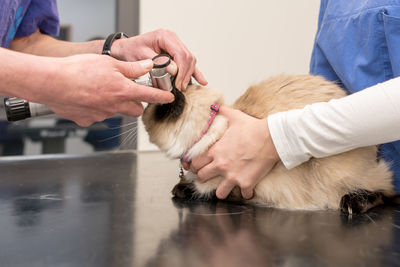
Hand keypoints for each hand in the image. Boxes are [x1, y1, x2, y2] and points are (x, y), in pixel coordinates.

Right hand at [34, 54, 173, 125]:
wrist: (51, 82)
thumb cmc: (77, 69)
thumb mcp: (109, 62)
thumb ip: (131, 67)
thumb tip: (148, 66)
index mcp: (123, 91)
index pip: (150, 96)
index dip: (162, 97)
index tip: (168, 98)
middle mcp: (115, 106)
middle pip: (136, 110)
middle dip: (136, 103)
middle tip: (129, 92)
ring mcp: (101, 115)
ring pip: (116, 112)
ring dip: (115, 105)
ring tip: (101, 91)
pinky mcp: (87, 120)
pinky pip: (98, 116)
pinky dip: (97, 109)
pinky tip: (87, 98)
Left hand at [112, 29, 207, 89]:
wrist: (126, 49)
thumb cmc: (131, 50)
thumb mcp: (141, 56)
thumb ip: (158, 62)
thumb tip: (174, 70)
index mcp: (164, 36)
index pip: (180, 53)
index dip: (181, 69)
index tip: (177, 82)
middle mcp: (172, 38)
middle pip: (187, 57)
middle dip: (185, 74)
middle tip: (179, 87)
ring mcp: (175, 44)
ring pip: (190, 60)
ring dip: (189, 74)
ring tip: (182, 86)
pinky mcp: (176, 52)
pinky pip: (188, 62)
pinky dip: (194, 72)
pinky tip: (202, 80)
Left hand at [183, 106, 279, 198]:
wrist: (271, 138)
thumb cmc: (253, 128)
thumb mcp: (234, 116)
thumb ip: (221, 112)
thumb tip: (214, 106)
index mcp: (215, 151)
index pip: (195, 163)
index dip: (195, 165)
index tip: (198, 167)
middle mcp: (221, 165)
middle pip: (202, 178)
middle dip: (205, 177)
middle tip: (210, 176)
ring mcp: (233, 176)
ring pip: (219, 193)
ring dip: (223, 190)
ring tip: (227, 186)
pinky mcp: (246, 183)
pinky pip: (243, 195)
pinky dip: (246, 193)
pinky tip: (248, 188)